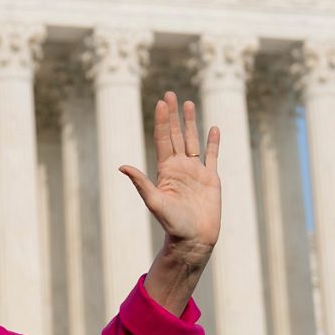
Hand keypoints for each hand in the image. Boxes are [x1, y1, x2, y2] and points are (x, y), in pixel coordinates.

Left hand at [118, 91, 220, 272]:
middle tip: (170, 94)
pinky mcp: (211, 179)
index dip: (162, 121)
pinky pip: (212, 155)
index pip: (163, 140)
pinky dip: (213, 142)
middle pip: (176, 135)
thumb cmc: (172, 224)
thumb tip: (121, 166)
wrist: (193, 239)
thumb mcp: (154, 201)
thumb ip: (140, 183)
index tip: (160, 103)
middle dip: (173, 115)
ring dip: (191, 122)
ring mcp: (196, 172)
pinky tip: (213, 128)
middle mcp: (179, 167)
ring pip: (193, 140)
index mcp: (166, 170)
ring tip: (188, 104)